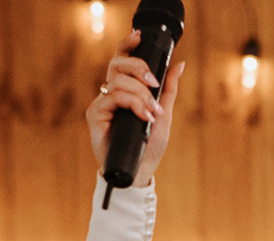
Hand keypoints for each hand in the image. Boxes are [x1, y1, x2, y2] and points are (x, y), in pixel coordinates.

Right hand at [86, 32, 185, 185]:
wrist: (140, 170)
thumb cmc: (149, 145)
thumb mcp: (164, 114)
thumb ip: (169, 90)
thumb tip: (178, 65)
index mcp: (125, 90)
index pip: (122, 61)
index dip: (127, 45)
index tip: (139, 36)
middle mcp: (111, 93)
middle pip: (117, 64)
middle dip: (138, 68)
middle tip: (154, 83)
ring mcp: (102, 103)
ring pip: (118, 82)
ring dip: (141, 94)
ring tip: (152, 113)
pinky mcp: (95, 115)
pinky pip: (113, 98)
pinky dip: (132, 104)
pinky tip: (144, 117)